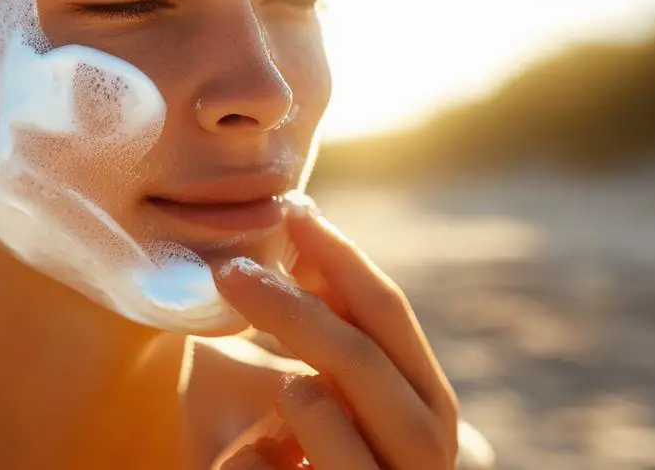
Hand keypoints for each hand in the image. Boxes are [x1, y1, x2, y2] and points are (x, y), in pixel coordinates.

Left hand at [215, 204, 459, 468]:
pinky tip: (239, 464)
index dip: (339, 256)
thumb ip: (323, 324)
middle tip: (228, 270)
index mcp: (424, 405)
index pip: (388, 314)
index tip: (290, 210)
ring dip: (287, 395)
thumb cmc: (294, 460)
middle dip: (292, 308)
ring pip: (329, 420)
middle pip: (362, 360)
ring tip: (269, 392)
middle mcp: (426, 454)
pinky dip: (248, 464)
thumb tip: (299, 225)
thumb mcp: (315, 387)